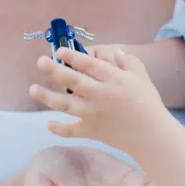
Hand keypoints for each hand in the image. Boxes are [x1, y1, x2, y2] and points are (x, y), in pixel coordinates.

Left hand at [29, 47, 171, 152]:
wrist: (152, 135)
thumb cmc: (148, 103)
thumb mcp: (141, 77)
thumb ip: (128, 62)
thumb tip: (113, 53)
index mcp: (114, 80)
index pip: (90, 65)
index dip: (73, 56)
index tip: (60, 50)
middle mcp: (101, 96)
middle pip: (73, 81)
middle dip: (54, 70)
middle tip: (40, 61)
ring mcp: (95, 115)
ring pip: (65, 105)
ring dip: (47, 97)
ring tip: (32, 89)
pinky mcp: (92, 131)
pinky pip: (71, 130)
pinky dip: (59, 128)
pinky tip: (48, 123)